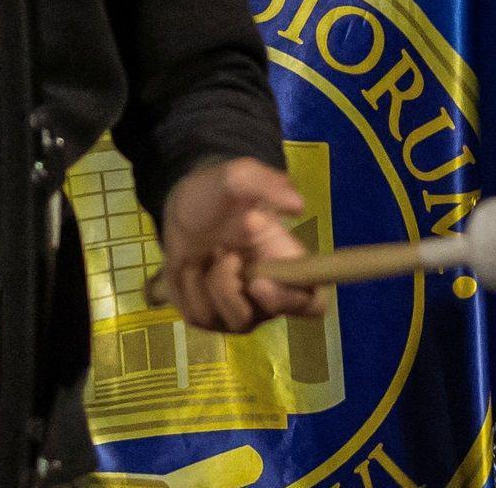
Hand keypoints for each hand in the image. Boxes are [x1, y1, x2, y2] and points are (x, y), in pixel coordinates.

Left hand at [155, 157, 326, 333]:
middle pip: (270, 317)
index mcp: (289, 265)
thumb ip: (269, 185)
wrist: (182, 206)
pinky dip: (190, 289)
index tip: (260, 280)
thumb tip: (298, 207)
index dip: (294, 300)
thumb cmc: (220, 193)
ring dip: (214, 280)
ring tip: (209, 251)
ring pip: (232, 318)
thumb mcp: (240, 177)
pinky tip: (191, 266)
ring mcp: (238, 309)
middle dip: (238, 289)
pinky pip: (200, 316)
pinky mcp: (206, 316)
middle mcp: (269, 294)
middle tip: (225, 255)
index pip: (313, 303)